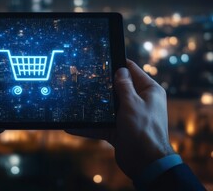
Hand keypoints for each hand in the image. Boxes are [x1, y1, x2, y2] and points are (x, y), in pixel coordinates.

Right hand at [66, 59, 174, 178]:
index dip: (118, 64)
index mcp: (149, 91)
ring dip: (94, 107)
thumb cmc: (144, 130)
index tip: (102, 58)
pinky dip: (89, 126)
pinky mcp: (119, 129)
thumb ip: (124, 86)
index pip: (132, 71)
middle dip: (102, 85)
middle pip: (118, 88)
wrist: (146, 163)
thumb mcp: (132, 103)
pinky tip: (72, 126)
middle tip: (84, 77)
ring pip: (108, 107)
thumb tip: (120, 70)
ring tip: (76, 99)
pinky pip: (102, 125)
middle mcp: (139, 102)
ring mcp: (128, 116)